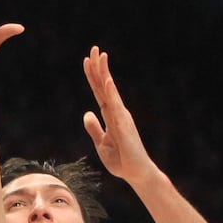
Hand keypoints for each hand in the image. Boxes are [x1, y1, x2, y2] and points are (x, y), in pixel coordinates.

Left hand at [82, 47, 157, 185]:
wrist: (135, 173)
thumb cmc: (121, 160)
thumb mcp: (102, 143)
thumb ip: (94, 128)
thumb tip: (87, 113)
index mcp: (111, 115)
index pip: (99, 91)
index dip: (93, 76)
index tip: (87, 60)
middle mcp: (117, 112)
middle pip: (104, 85)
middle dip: (99, 67)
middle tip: (94, 48)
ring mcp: (121, 117)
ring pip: (109, 91)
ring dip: (104, 72)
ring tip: (100, 55)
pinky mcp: (123, 126)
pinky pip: (115, 106)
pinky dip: (111, 93)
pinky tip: (106, 80)